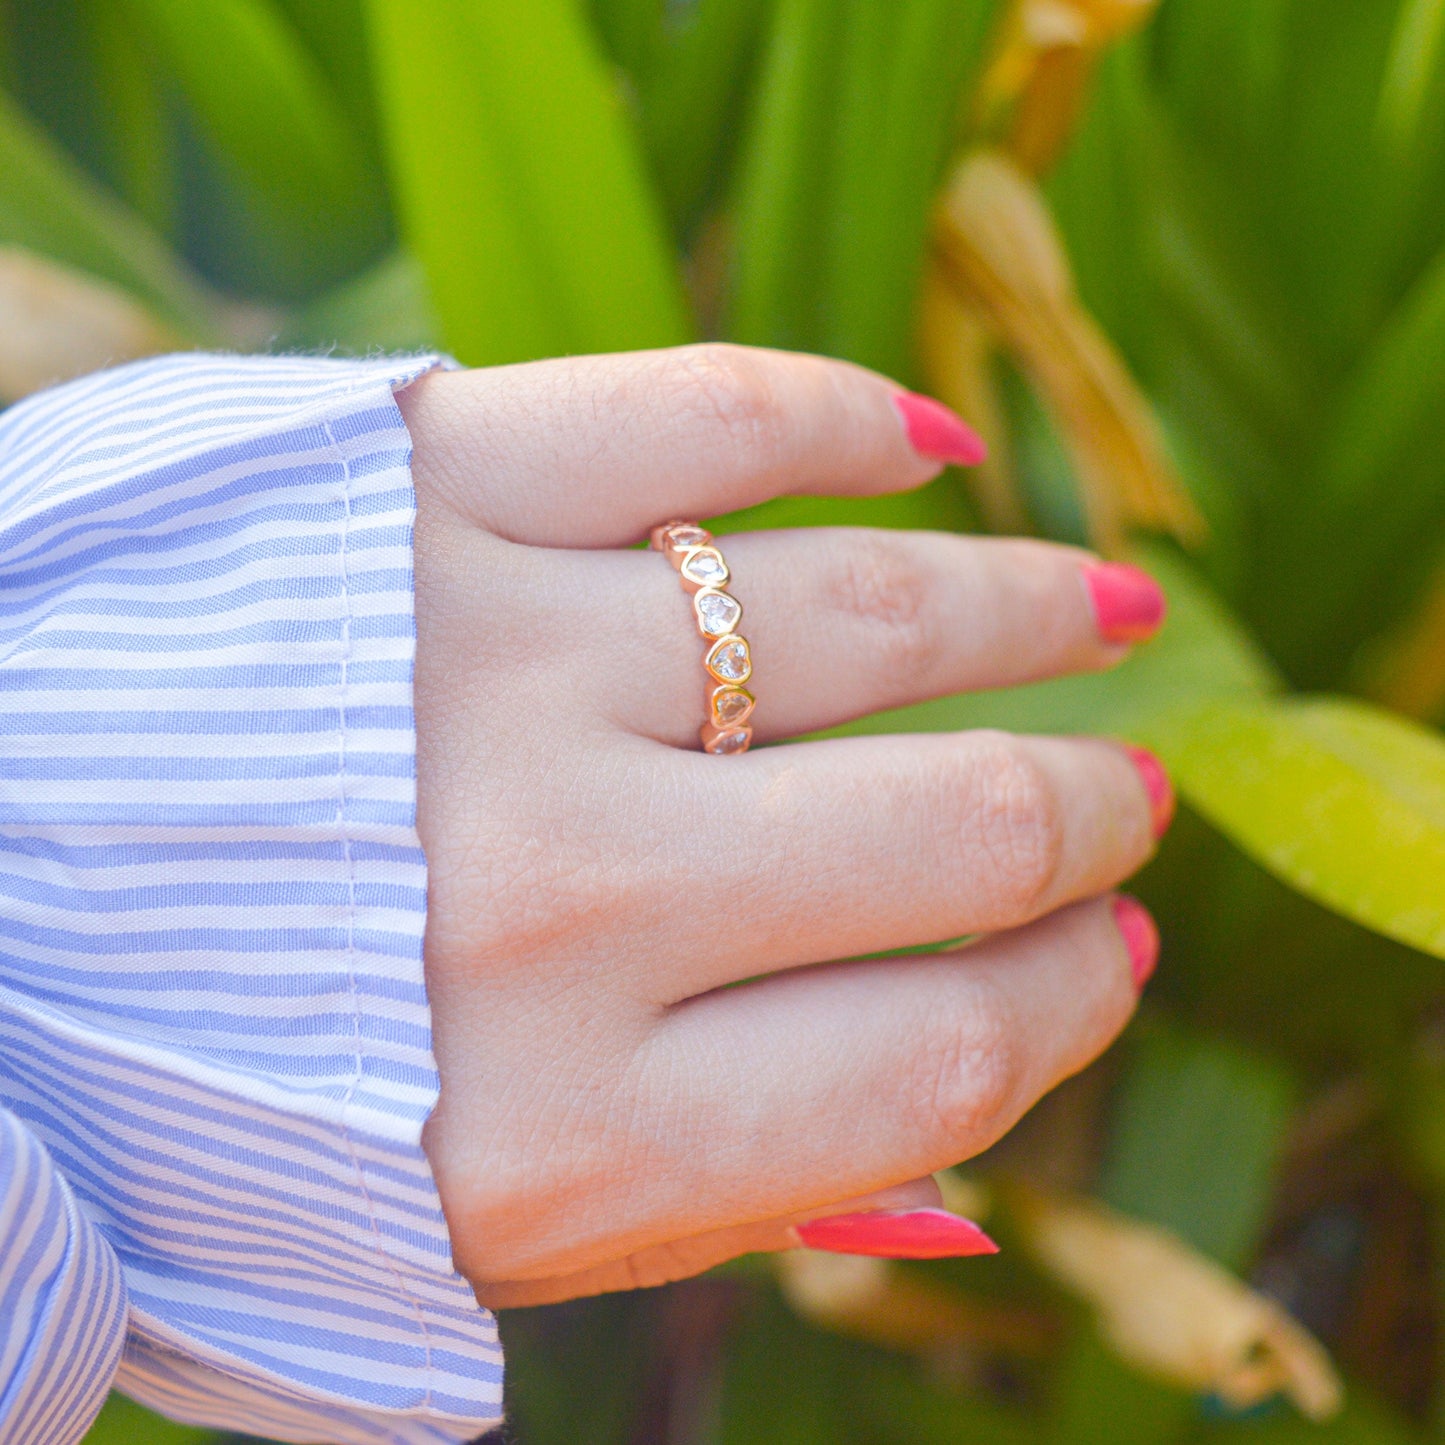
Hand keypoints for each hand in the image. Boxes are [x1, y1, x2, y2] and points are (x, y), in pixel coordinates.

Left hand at [401, 344, 1169, 1307]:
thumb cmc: (230, 1083)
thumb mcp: (463, 1243)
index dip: (1069, 1003)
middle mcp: (552, 905)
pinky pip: (702, 419)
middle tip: (1127, 794)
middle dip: (1087, 815)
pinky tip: (935, 452)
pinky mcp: (414, 492)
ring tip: (1102, 614)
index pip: (941, 1061)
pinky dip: (846, 420)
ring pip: (875, 612)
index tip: (1110, 950)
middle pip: (955, 833)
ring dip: (1034, 611)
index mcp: (562, 1139)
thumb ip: (718, 1214)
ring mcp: (490, 672)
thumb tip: (962, 1192)